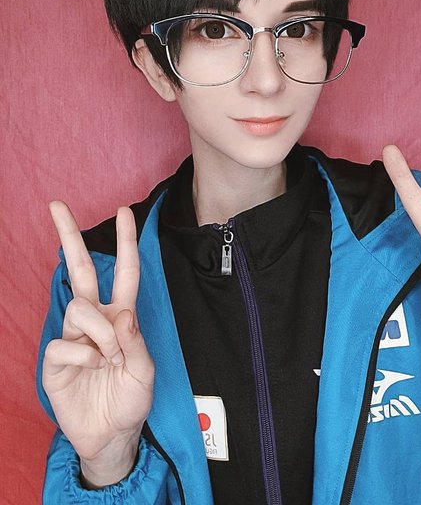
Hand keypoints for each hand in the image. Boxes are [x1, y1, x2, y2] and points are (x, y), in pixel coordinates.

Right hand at [42, 202, 153, 486]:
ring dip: (98, 333)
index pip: (124, 272)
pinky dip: (84, 356)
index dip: (125, 242)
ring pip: (78, 308)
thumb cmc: (131, 400)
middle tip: (57, 205)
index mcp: (121, 317)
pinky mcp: (55, 359)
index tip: (124, 211)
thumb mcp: (145, 371)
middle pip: (81, 271)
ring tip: (108, 360)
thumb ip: (135, 341)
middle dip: (70, 237)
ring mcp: (74, 337)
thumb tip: (120, 313)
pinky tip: (92, 370)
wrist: (112, 436)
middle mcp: (96, 320)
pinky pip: (64, 343)